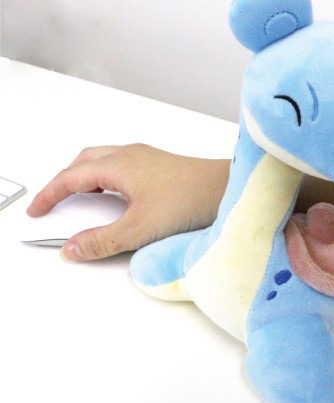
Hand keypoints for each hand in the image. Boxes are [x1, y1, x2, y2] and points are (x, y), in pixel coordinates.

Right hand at [27, 144, 229, 260]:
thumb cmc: (191, 199)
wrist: (227, 188)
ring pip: (102, 161)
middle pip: (83, 163)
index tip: (36, 210)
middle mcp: (129, 155)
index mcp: (118, 165)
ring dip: (85, 178)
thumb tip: (72, 248)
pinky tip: (116, 196)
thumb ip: (102, 241)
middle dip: (64, 182)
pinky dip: (106, 178)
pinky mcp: (159, 164)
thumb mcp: (140, 228)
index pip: (70, 178)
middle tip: (54, 203)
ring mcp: (146, 157)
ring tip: (80, 200)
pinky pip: (121, 165)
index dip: (49, 195)